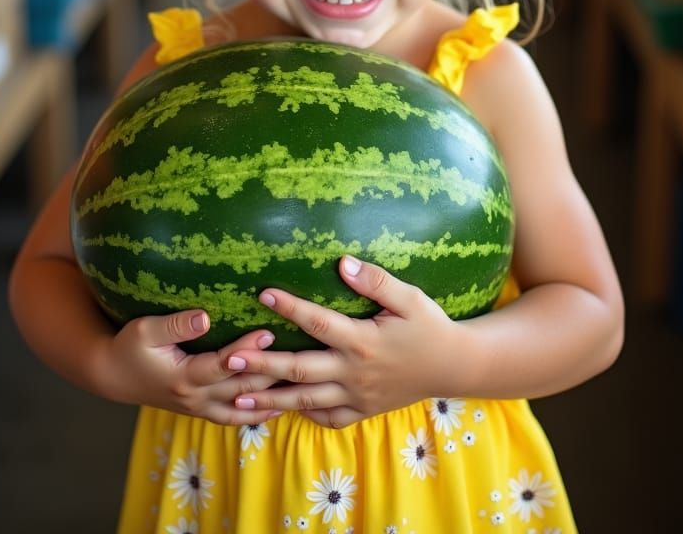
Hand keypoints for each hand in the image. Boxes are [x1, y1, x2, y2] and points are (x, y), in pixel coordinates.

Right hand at [102, 309, 282, 425]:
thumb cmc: (130, 347)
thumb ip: (174, 324)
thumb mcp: (144, 330)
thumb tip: (205, 317)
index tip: (268, 331)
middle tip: (298, 354)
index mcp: (184, 378)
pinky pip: (236, 417)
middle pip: (241, 389)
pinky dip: (259, 413)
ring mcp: (201, 408)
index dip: (246, 350)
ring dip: (271, 398)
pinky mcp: (203, 410)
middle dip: (269, 371)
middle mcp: (196, 398)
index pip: (222, 365)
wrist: (114, 376)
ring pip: (243, 408)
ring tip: (301, 385)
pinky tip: (282, 405)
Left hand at [225, 256, 457, 427]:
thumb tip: (342, 263)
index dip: (290, 308)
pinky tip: (282, 410)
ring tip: (236, 398)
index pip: (318, 323)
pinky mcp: (363, 410)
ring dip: (270, 399)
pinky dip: (304, 415)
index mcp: (363, 341)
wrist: (454, 366)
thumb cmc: (430, 326)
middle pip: (299, 370)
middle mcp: (354, 372)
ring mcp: (357, 396)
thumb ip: (375, 281)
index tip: (262, 295)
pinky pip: (328, 419)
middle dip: (262, 366)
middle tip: (229, 361)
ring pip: (306, 400)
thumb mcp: (409, 297)